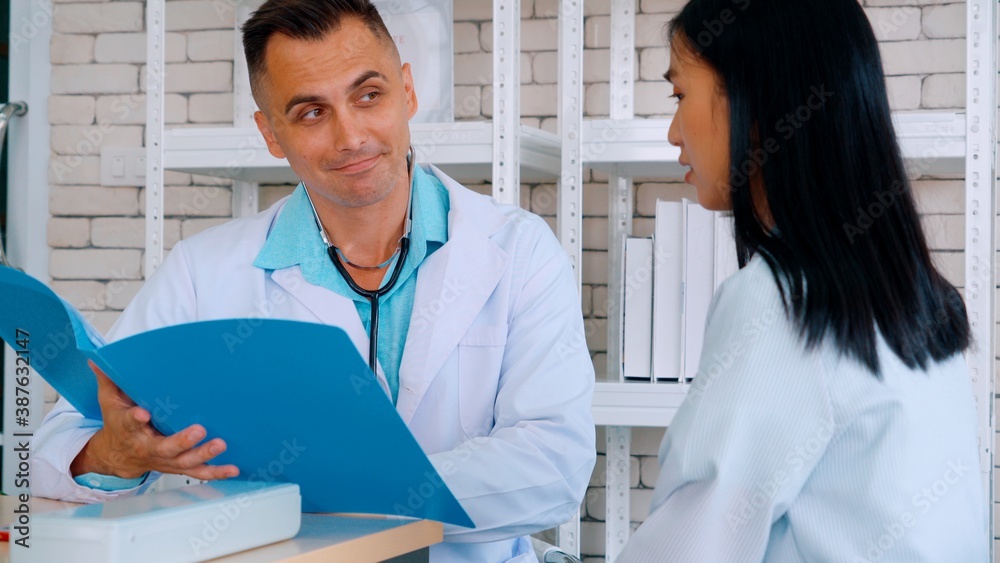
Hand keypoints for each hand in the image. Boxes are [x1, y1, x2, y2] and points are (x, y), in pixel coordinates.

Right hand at [70, 361, 238, 480]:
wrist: (117, 457)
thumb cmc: (118, 424)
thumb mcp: (109, 401)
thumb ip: (109, 380)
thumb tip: (97, 357)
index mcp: (129, 430)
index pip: (130, 424)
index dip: (135, 419)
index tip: (143, 413)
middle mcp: (148, 447)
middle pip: (165, 447)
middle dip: (182, 440)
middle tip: (199, 430)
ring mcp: (165, 460)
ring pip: (185, 462)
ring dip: (203, 455)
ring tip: (220, 444)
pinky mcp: (178, 466)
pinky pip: (198, 472)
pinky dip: (215, 472)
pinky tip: (232, 469)